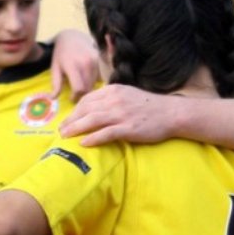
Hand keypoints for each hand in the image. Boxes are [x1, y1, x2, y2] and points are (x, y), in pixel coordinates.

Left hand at [50, 29, 101, 98]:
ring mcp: (95, 61)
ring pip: (95, 84)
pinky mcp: (100, 60)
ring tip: (80, 86)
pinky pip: (100, 78)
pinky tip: (87, 79)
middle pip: (88, 88)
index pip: (79, 88)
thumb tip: (53, 99)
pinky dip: (94, 82)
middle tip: (75, 95)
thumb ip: (55, 84)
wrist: (73, 36)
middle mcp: (86, 63)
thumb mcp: (55, 68)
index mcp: (72, 65)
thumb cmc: (61, 54)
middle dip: (81, 95)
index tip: (71, 98)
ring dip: (88, 89)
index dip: (75, 96)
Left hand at [56, 84, 180, 146]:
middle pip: (86, 109)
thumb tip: (93, 109)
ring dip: (76, 129)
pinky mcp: (129, 127)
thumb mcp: (128, 95)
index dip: (75, 111)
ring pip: (92, 120)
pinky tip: (84, 144)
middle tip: (61, 131)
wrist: (172, 113)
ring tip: (65, 137)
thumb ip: (111, 99)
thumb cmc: (149, 106)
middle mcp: (115, 100)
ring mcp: (122, 113)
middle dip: (71, 121)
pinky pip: (106, 133)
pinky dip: (93, 138)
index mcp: (114, 91)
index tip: (67, 120)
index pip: (87, 100)